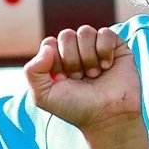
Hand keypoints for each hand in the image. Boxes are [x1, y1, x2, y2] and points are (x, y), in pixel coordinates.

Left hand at [25, 26, 143, 139]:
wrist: (107, 117)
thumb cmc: (76, 108)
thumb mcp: (43, 96)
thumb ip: (32, 71)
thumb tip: (48, 47)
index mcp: (58, 61)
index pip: (50, 43)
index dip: (55, 60)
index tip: (63, 80)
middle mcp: (77, 52)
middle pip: (66, 36)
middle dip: (71, 60)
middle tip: (80, 78)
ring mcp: (96, 48)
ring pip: (85, 32)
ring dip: (88, 57)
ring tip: (94, 75)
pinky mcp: (116, 47)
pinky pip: (105, 33)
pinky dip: (104, 50)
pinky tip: (107, 66)